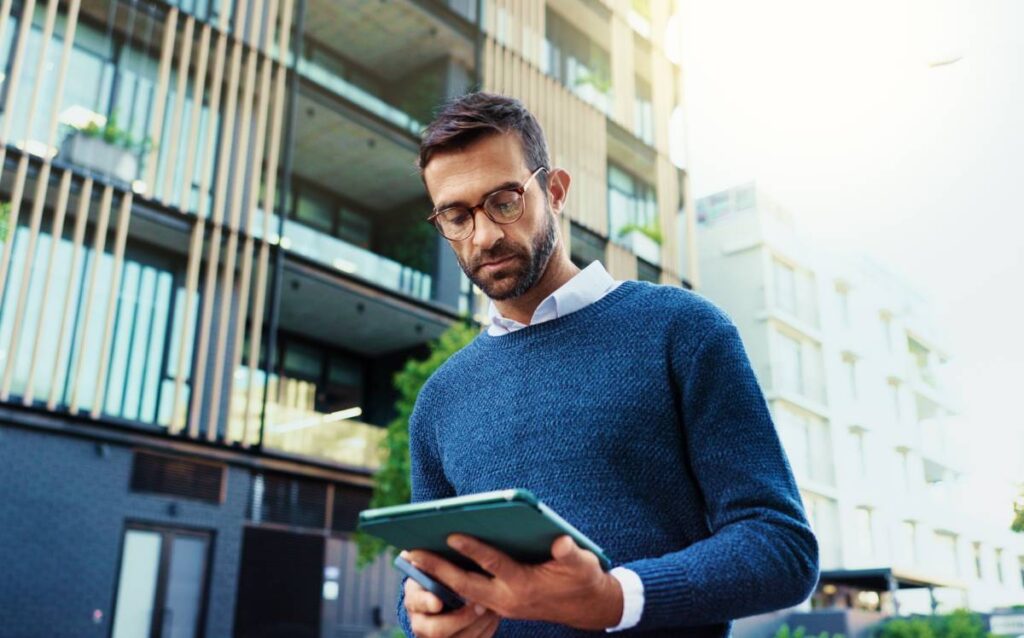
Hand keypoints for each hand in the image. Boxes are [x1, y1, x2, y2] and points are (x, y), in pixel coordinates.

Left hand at [403, 535, 622, 630]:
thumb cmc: (583, 580)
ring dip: (437, 575)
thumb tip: (560, 540)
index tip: (451, 534)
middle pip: (465, 584)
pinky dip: (450, 581)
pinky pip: (468, 593)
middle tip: (411, 552)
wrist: (586, 608)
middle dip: (437, 569)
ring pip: (462, 591)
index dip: (473, 549)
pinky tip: (434, 565)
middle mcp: (507, 599)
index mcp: (524, 586)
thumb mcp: (583, 564)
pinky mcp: (499, 604)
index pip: (493, 564)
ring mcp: (500, 605)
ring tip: (413, 556)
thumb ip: (571, 553)